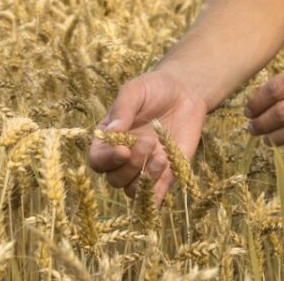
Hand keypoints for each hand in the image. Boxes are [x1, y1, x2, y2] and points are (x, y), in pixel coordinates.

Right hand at [87, 71, 207, 205]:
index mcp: (109, 139)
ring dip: (145, 180)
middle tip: (148, 143)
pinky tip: (167, 170)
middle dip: (130, 166)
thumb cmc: (154, 88)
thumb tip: (112, 132)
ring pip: (133, 191)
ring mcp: (143, 168)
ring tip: (161, 157)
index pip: (97, 160)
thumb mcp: (136, 90)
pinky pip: (156, 195)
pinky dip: (158, 191)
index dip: (107, 159)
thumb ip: (123, 109)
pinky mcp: (165, 175)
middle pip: (114, 179)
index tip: (124, 149)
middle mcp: (123, 158)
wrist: (185, 92)